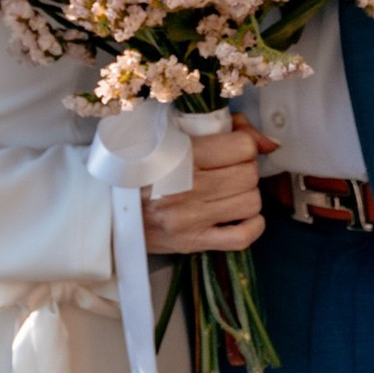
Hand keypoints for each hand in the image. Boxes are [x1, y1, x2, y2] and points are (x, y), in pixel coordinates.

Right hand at [142, 120, 266, 255]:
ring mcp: (192, 219)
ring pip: (251, 203)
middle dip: (245, 168)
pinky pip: (242, 237)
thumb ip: (218, 129)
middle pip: (249, 175)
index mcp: (181, 156)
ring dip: (246, 195)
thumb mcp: (169, 135)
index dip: (244, 144)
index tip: (233, 147)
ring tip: (228, 190)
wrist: (105, 206)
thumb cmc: (137, 167)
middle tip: (229, 168)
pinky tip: (239, 215)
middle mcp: (189, 189)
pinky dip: (250, 225)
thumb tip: (267, 141)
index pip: (243, 147)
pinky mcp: (192, 243)